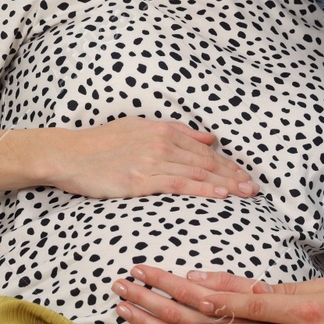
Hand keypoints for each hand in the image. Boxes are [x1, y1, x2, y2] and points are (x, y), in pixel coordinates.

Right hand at [41, 118, 259, 199]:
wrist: (69, 154)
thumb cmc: (101, 143)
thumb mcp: (141, 127)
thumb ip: (177, 132)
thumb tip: (210, 137)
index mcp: (163, 129)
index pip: (204, 149)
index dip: (228, 163)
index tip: (245, 175)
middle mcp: (161, 142)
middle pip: (206, 161)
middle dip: (233, 174)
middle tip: (255, 188)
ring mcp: (151, 160)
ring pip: (197, 173)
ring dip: (225, 183)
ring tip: (246, 194)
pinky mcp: (140, 179)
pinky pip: (179, 184)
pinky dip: (203, 189)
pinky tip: (220, 195)